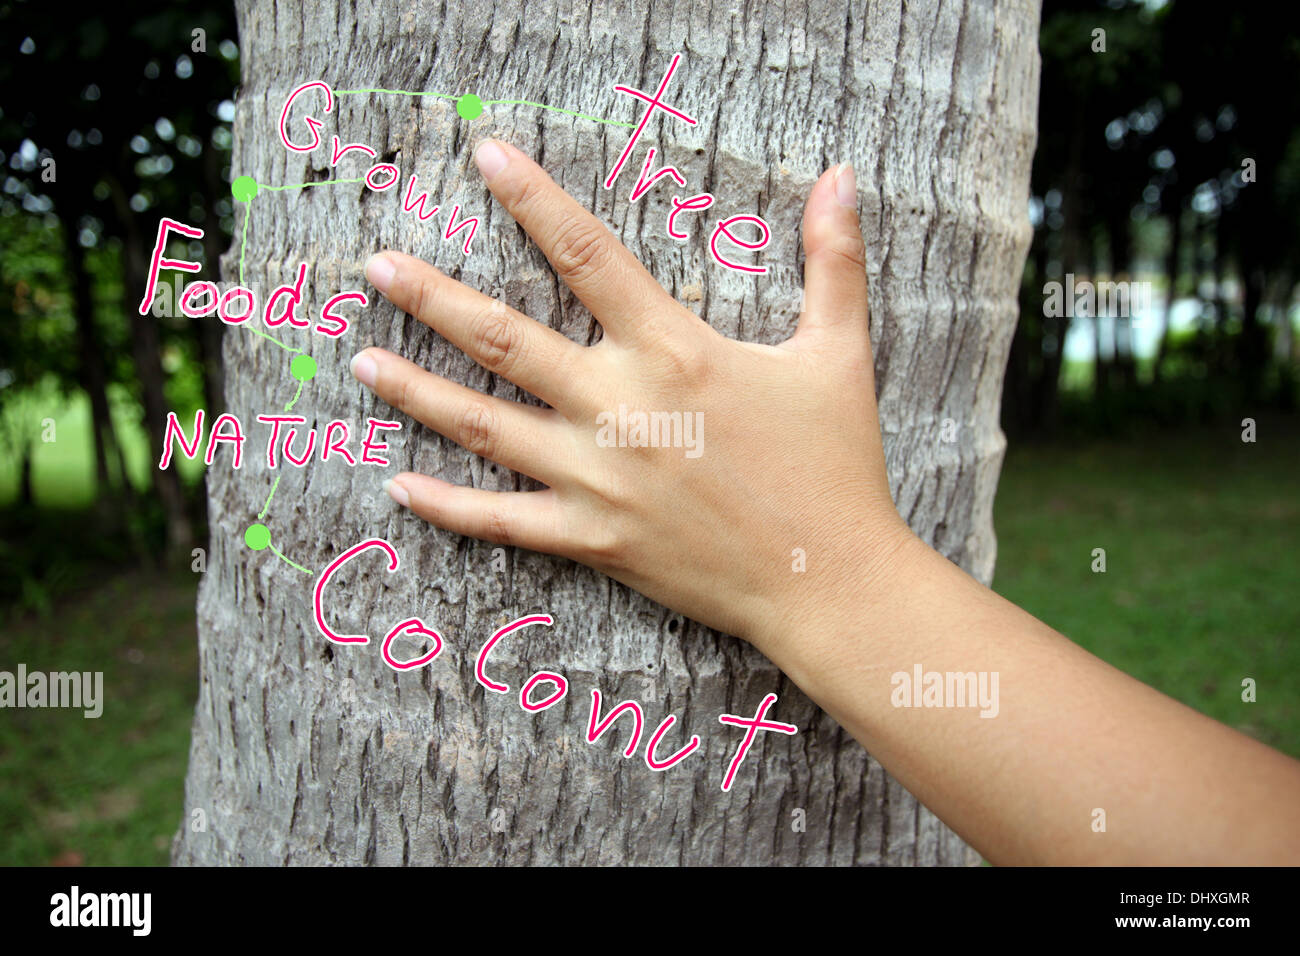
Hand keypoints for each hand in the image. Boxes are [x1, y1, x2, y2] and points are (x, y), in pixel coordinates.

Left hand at [350, 138, 911, 653]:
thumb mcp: (840, 352)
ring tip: (360, 362)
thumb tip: (844, 175)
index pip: (586, 255)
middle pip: (503, 339)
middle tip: (375, 267)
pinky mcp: (592, 540)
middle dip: (432, 296)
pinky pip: (502, 521)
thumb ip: (832, 260)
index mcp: (672, 350)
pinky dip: (447, 506)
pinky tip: (397, 485)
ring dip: (416, 390)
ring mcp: (596, 479)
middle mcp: (618, 408)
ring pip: (483, 425)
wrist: (828, 579)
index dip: (532, 197)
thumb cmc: (834, 464)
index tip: (485, 154)